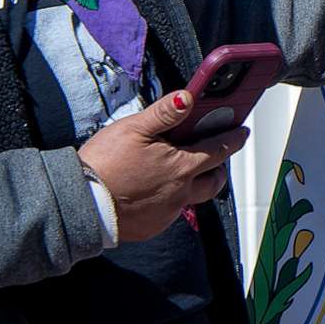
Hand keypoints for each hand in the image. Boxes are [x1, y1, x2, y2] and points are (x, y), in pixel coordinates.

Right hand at [79, 92, 248, 243]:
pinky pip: (170, 213)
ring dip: (195, 185)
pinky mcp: (152, 226)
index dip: (234, 138)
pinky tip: (154, 191)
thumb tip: (189, 97)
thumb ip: (165, 113)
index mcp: (182, 167)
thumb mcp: (134, 129)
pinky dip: (170, 200)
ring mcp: (167, 212)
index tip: (242, 132)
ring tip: (184, 173)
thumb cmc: (105, 165)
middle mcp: (181, 193)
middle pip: (214, 181)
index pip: (219, 149)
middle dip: (219, 168)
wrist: (81, 205)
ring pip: (192, 198)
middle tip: (217, 157)